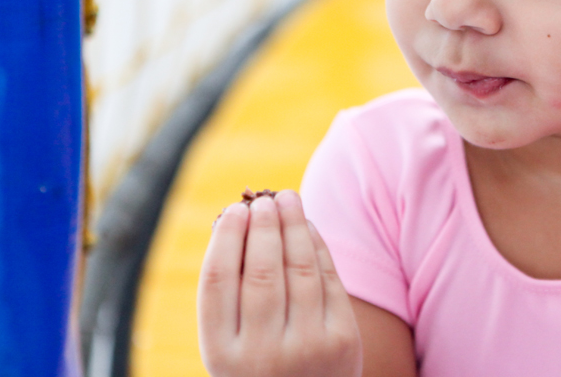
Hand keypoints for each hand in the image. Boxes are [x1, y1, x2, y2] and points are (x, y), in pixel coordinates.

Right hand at [198, 190, 362, 376]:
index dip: (227, 239)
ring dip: (294, 226)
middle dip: (264, 227)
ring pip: (299, 270)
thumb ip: (230, 295)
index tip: (234, 211)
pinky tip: (308, 227)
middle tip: (263, 201)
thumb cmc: (259, 363)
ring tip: (288, 200)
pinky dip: (317, 246)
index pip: (218, 281)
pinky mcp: (342, 341)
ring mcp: (306, 349)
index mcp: (221, 354)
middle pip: (262, 271)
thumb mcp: (231, 344)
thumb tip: (239, 219)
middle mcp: (261, 355)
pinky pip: (328, 280)